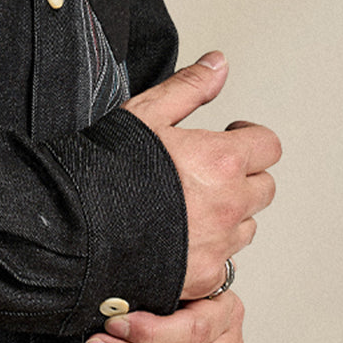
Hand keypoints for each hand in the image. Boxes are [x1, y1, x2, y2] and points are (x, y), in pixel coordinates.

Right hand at [122, 51, 280, 299]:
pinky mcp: (202, 277)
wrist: (74, 229)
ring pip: (246, 228)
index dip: (250, 137)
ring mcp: (218, 244)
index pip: (268, 146)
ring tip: (191, 208)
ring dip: (230, 217)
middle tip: (210, 172)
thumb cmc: (103, 171)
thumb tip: (219, 65)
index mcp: (222, 160)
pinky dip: (210, 254)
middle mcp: (229, 204)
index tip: (232, 136)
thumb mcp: (144, 113)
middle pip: (264, 189)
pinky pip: (224, 265)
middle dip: (243, 177)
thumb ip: (189, 88)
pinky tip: (181, 242)